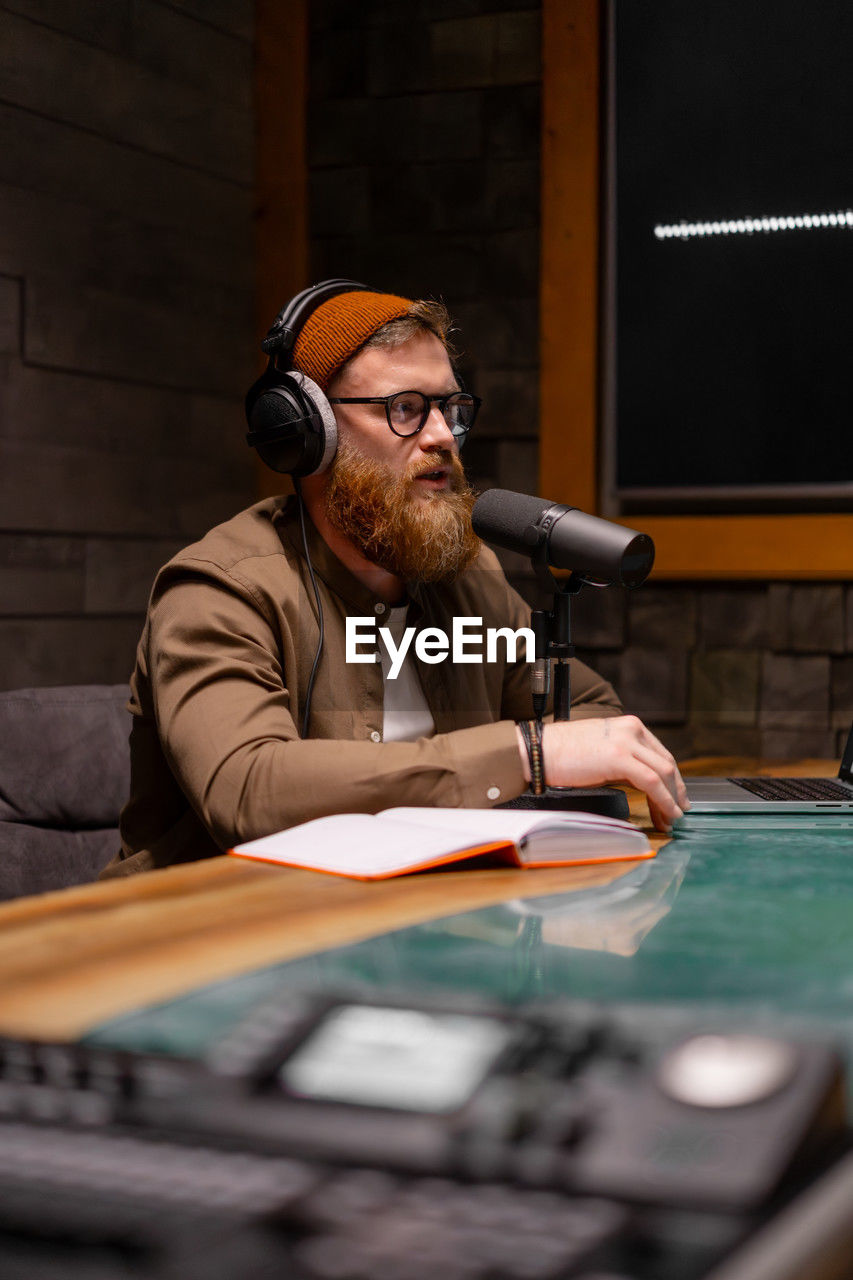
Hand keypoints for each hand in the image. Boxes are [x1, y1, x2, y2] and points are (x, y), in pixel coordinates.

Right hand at [517, 715, 688, 831]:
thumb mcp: (601, 749)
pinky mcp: (619, 758)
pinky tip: (666, 814)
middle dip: (676, 791)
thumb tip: (640, 782)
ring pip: (664, 773)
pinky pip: (652, 782)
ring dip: (672, 800)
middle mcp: (631, 729)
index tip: (676, 796)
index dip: (672, 778)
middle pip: (666, 763)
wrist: (538, 751)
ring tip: (672, 819)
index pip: (660, 753)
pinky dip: (664, 801)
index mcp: (628, 725)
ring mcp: (626, 741)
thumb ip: (623, 759)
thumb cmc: (561, 754)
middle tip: (678, 812)